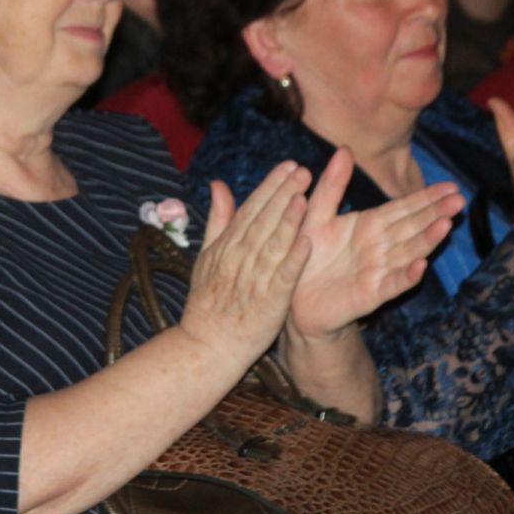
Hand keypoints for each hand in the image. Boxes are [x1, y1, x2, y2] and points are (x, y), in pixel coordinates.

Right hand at [179, 162, 313, 361]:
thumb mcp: (207, 256)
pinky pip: (282, 279)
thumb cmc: (208, 302)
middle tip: (302, 170)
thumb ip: (217, 220)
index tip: (288, 166)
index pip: (250, 210)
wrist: (207, 346)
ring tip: (304, 197)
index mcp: (226, 246)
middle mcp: (239, 259)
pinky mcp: (268, 304)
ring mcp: (253, 281)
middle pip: (263, 221)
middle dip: (283, 195)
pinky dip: (293, 260)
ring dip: (288, 221)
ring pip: (273, 245)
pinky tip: (307, 242)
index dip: (270, 187)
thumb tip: (218, 184)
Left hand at [285, 148, 463, 341]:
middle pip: (413, 227)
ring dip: (427, 240)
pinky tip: (421, 266)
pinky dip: (406, 276)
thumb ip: (333, 185)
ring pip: (408, 252)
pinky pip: (392, 284)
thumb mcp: (317, 214)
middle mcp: (380, 246)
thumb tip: (345, 149)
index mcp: (370, 225)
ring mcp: (378, 270)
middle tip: (459, 200)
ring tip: (446, 224)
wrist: (293, 297)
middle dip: (436, 213)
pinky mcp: (370, 294)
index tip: (451, 186)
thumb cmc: (307, 253)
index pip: (404, 208)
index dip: (427, 197)